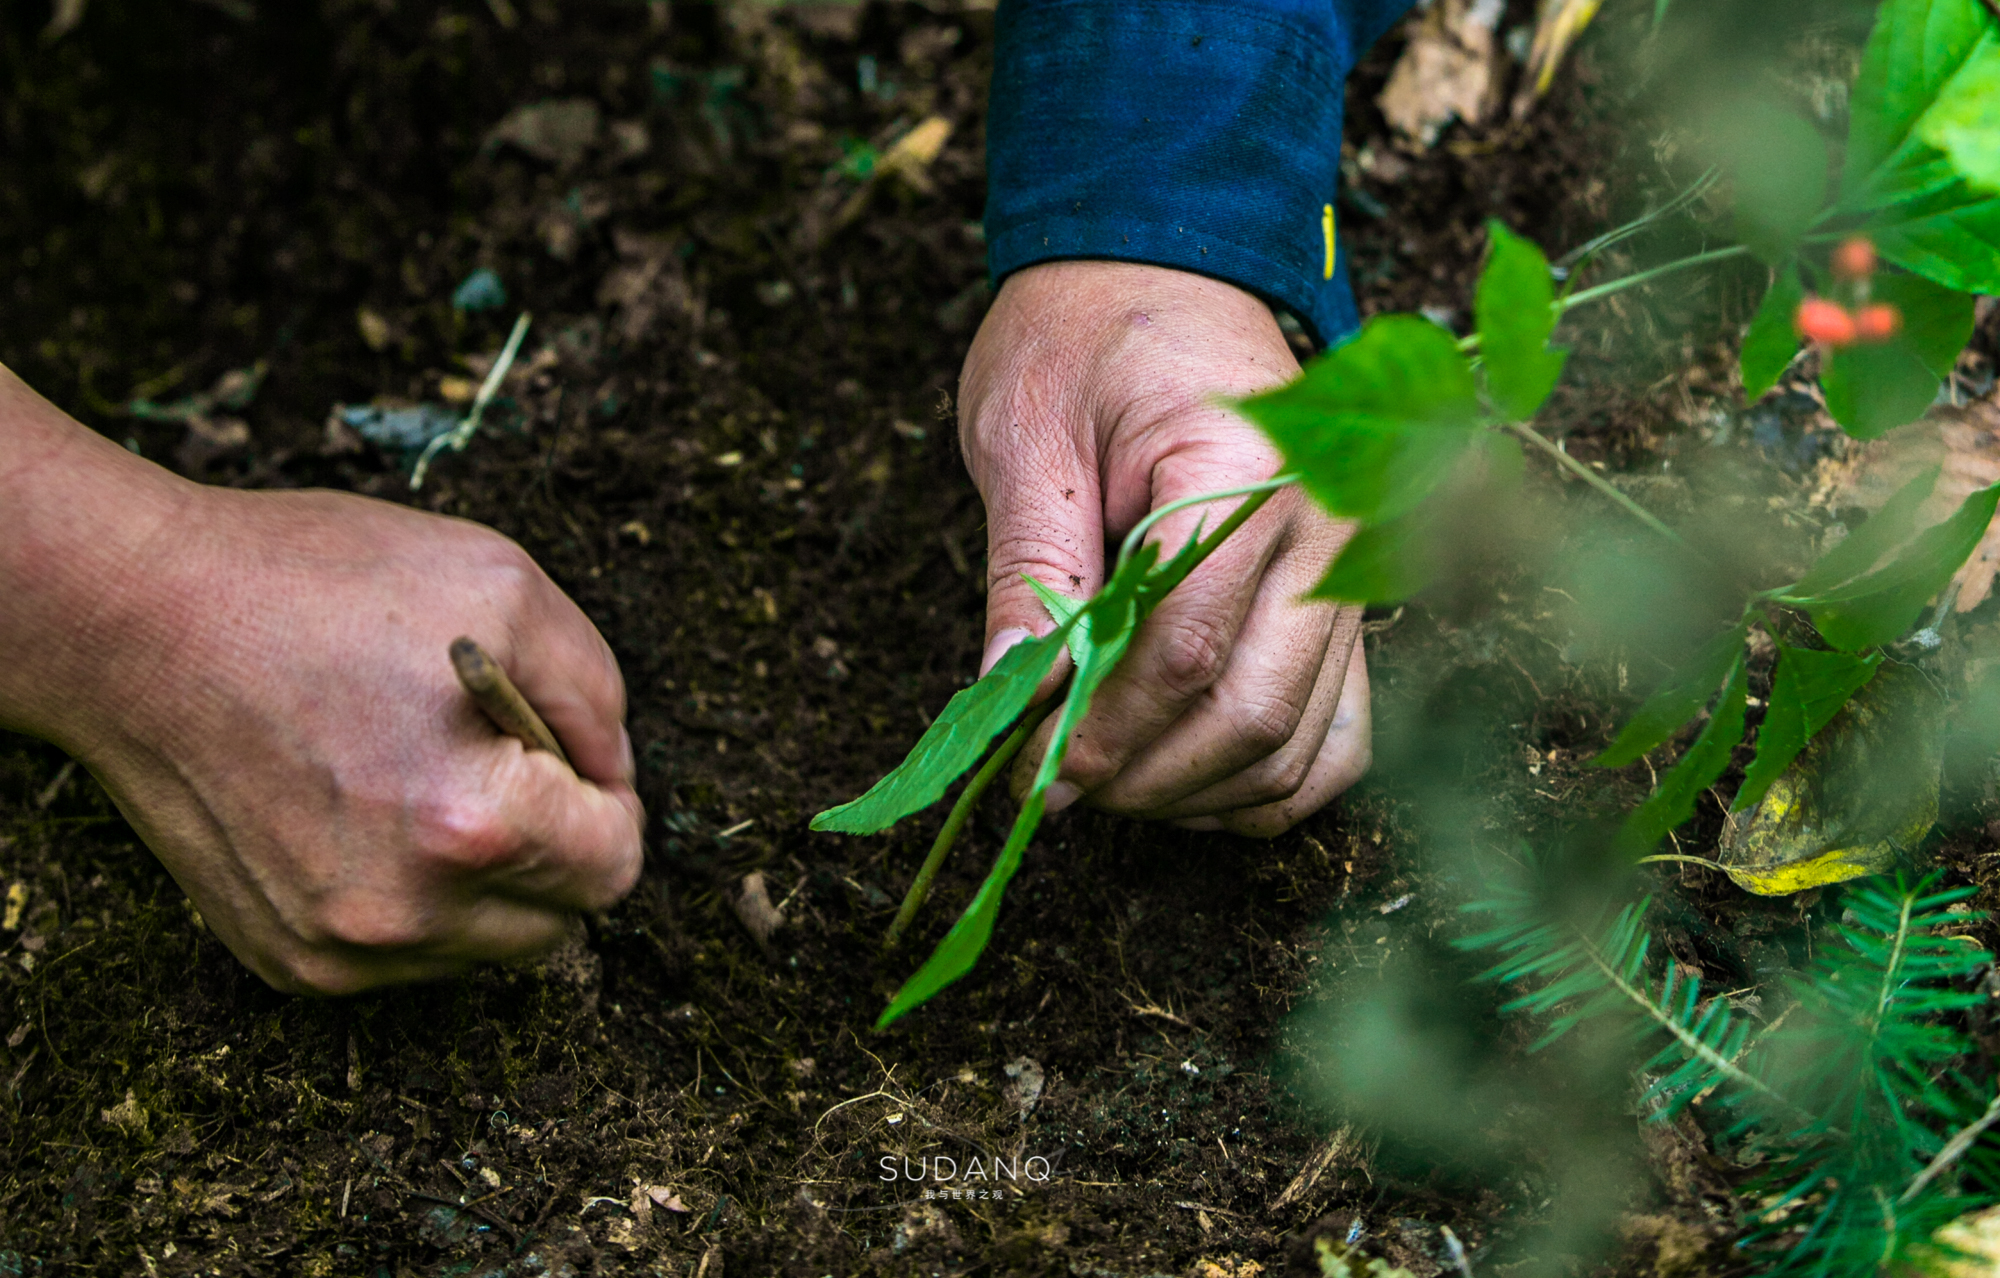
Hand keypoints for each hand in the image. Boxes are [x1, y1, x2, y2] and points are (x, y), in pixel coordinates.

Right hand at [0, 368, 641, 992]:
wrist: (136, 620)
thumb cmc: (317, 587)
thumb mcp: (508, 592)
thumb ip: (597, 699)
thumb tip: (613, 779)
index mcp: (472, 826)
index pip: (614, 870)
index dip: (610, 805)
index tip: (571, 762)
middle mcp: (404, 913)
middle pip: (557, 923)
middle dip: (555, 849)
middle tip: (500, 763)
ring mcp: (335, 948)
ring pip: (481, 947)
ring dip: (486, 881)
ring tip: (424, 779)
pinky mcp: (284, 958)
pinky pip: (402, 955)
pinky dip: (413, 899)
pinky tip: (367, 813)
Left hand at [957, 261, 1369, 836]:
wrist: (1163, 272)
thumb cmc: (1086, 337)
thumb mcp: (1026, 435)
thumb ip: (1028, 573)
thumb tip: (1006, 702)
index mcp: (1246, 468)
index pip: (1182, 651)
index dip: (1100, 732)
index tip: (1028, 775)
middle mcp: (1326, 526)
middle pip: (1249, 714)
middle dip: (1141, 776)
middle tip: (1055, 788)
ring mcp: (1353, 570)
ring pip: (1295, 743)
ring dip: (1196, 794)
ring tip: (1105, 783)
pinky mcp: (1349, 603)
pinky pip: (1336, 735)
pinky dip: (1264, 783)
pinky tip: (1184, 779)